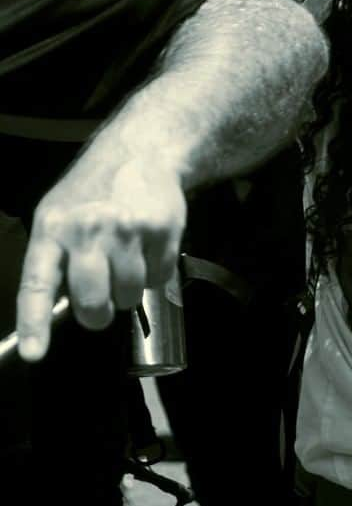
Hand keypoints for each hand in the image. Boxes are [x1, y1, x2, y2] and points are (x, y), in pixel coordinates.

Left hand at [16, 157, 185, 359]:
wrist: (140, 151)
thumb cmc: (92, 191)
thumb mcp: (58, 214)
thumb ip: (54, 259)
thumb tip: (55, 313)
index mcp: (53, 228)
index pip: (38, 283)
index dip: (35, 322)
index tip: (36, 354)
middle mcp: (88, 229)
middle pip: (93, 302)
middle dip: (98, 313)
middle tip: (101, 301)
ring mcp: (127, 228)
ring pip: (129, 295)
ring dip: (129, 290)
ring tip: (127, 261)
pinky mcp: (161, 228)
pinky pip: (158, 278)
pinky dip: (155, 272)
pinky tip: (147, 246)